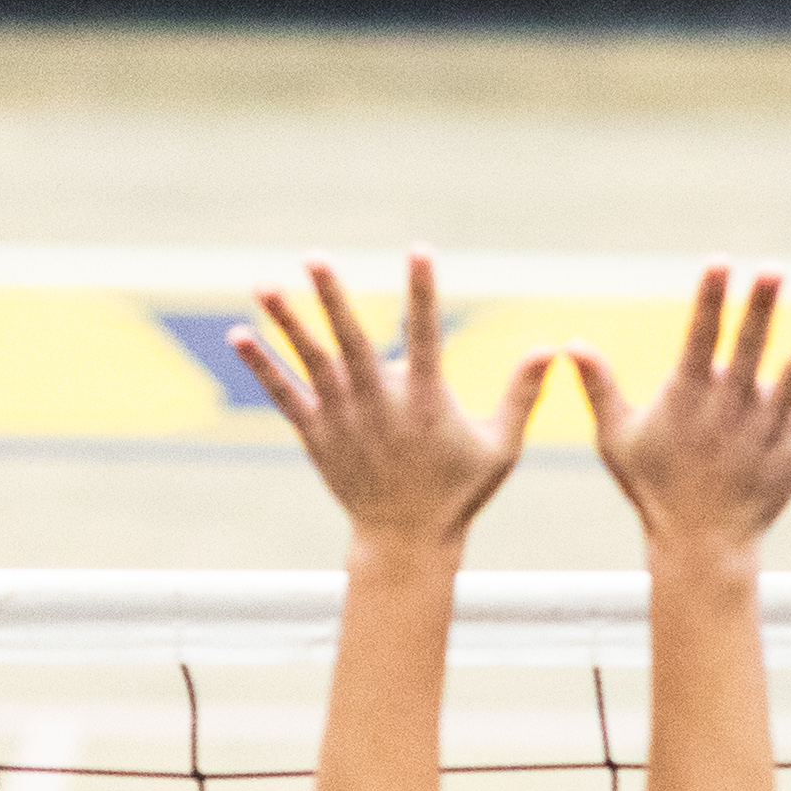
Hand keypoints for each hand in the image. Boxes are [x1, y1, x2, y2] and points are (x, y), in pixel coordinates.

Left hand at [229, 253, 550, 548]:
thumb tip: (552, 348)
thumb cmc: (459, 491)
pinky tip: (238, 333)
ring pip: (310, 361)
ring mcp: (343, 419)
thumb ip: (522, 394)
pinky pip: (284, 394)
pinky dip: (261, 365)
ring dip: (287, 321)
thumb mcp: (502, 446)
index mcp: (426, 401)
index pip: (425, 334)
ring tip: (263, 283)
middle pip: (351, 340)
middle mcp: (380, 404)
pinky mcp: (317, 435)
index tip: (419, 250)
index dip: (423, 290)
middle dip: (333, 297)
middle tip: (315, 257)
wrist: (406, 540)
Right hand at [570, 266, 790, 548]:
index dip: (710, 299)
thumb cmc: (654, 489)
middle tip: (773, 272)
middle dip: (760, 310)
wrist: (699, 542)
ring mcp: (770, 428)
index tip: (718, 263)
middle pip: (750, 349)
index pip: (701, 337)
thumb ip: (600, 388)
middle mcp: (733, 406)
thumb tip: (570, 344)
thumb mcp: (617, 438)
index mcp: (690, 396)